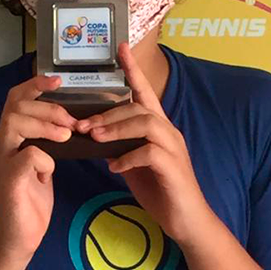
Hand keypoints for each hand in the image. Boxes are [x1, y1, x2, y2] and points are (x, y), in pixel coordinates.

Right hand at [0, 74, 76, 259]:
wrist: (19, 237)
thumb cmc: (31, 200)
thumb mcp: (42, 164)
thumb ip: (47, 142)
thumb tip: (70, 122)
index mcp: (9, 138)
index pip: (15, 98)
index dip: (35, 85)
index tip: (58, 81)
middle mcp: (1, 144)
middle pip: (15, 105)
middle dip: (48, 108)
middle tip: (72, 123)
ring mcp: (2, 160)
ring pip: (16, 122)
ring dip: (46, 125)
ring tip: (67, 136)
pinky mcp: (9, 179)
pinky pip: (27, 155)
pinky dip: (45, 158)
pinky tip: (49, 172)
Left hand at [75, 42, 207, 245]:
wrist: (188, 221)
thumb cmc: (162, 191)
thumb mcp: (135, 165)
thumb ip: (121, 146)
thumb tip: (96, 136)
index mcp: (159, 128)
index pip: (145, 92)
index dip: (134, 69)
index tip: (120, 48)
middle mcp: (168, 132)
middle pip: (139, 107)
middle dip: (108, 113)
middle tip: (82, 125)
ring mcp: (173, 148)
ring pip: (145, 123)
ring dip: (116, 129)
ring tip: (94, 139)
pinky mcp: (173, 167)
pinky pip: (149, 152)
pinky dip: (128, 157)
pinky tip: (114, 167)